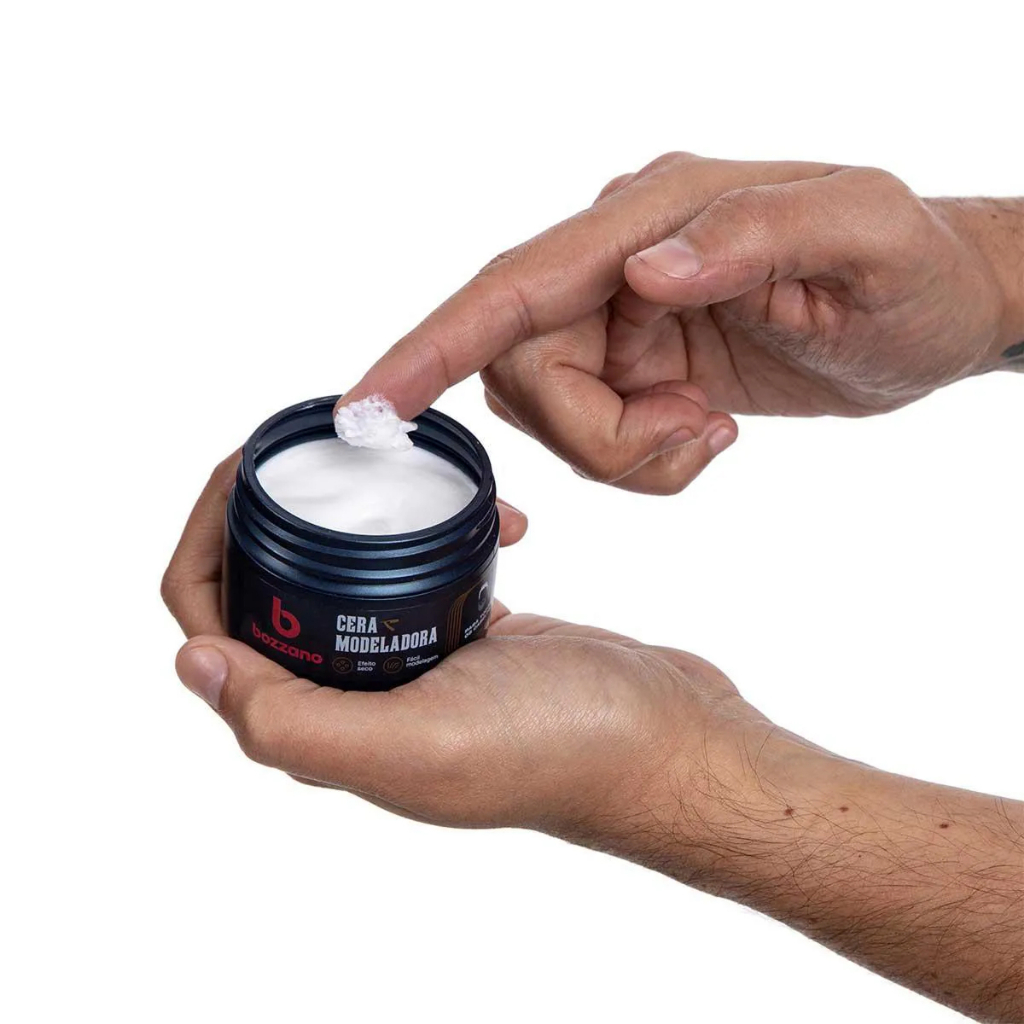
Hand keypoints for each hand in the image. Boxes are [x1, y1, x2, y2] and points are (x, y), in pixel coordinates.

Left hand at [161, 451, 771, 833]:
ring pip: (344, 573)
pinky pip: (420, 570)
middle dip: (274, 512)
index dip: (208, 544)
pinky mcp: (467, 639)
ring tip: (396, 467)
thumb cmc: (560, 748)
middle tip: (316, 447)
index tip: (246, 469)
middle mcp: (355, 701)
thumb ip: (291, 720)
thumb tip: (191, 663)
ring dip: (355, 516)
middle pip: (273, 590)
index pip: (216, 628)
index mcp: (323, 727)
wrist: (668, 744)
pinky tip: (486, 514)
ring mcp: (412, 667)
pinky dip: (435, 532)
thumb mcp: (416, 742)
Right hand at [341, 154, 1019, 492]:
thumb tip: (642, 273)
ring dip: (624, 451)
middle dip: (599, 436)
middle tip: (695, 436)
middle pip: (524, 373)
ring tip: (710, 429)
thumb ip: (753, 237)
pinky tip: (704, 429)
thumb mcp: (862, 239)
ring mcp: (619, 315)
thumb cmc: (912, 273)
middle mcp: (617, 261)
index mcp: (651, 216)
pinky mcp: (632, 362)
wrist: (929, 315)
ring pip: (551, 414)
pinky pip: (592, 435)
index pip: (514, 286)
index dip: (434, 346)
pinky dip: (641, 459)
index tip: (370, 405)